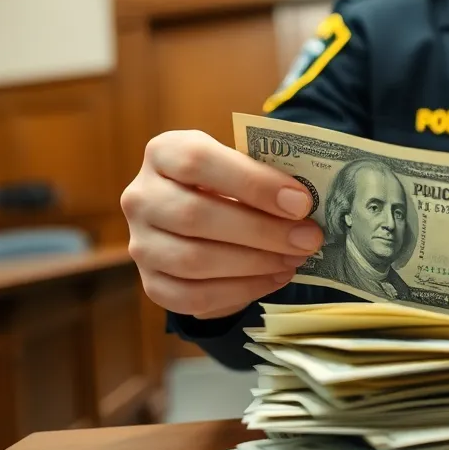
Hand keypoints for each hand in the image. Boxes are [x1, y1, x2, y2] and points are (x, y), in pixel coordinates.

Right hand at [120, 130, 323, 319]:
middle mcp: (141, 197)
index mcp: (162, 152)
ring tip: (294, 259)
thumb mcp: (239, 163)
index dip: (252, 183)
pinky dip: (241, 291)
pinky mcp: (151, 284)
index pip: (198, 161)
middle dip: (261, 231)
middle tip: (307, 239)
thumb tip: (303, 206)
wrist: (197, 214)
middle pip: (195, 216)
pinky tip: (274, 278)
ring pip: (193, 260)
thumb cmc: (227, 182)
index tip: (300, 202)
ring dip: (255, 263)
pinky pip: (193, 297)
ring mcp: (141, 244)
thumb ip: (264, 176)